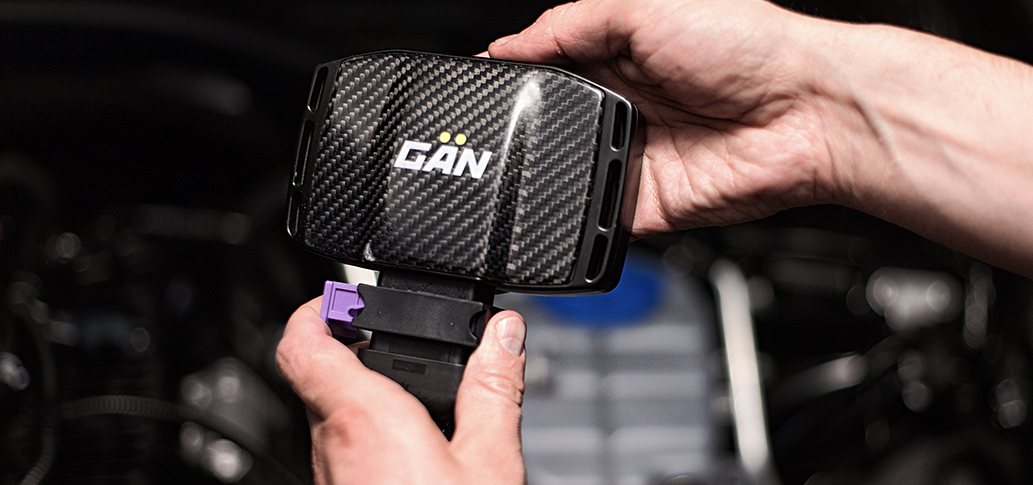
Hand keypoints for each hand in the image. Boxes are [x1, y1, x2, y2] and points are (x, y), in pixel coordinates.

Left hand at [276, 297, 526, 484]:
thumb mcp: (490, 463)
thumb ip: (494, 390)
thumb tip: (505, 335)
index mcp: (363, 415)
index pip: (301, 340)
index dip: (317, 307)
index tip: (348, 299)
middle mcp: (331, 443)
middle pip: (321, 374)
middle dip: (360, 353)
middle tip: (400, 344)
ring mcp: (329, 475)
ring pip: (332, 416)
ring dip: (369, 398)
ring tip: (420, 396)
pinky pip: (343, 451)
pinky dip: (372, 434)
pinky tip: (417, 450)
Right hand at [490, 0, 1032, 275]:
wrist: (805, 114)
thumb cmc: (748, 46)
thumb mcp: (645, 8)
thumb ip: (572, 24)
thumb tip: (508, 46)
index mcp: (618, 58)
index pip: (546, 70)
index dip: (514, 78)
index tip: (480, 84)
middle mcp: (621, 110)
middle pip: (548, 126)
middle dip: (524, 128)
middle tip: (503, 126)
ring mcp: (631, 160)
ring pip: (564, 175)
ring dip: (549, 171)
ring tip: (544, 155)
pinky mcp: (643, 206)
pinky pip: (593, 219)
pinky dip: (575, 216)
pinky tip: (565, 200)